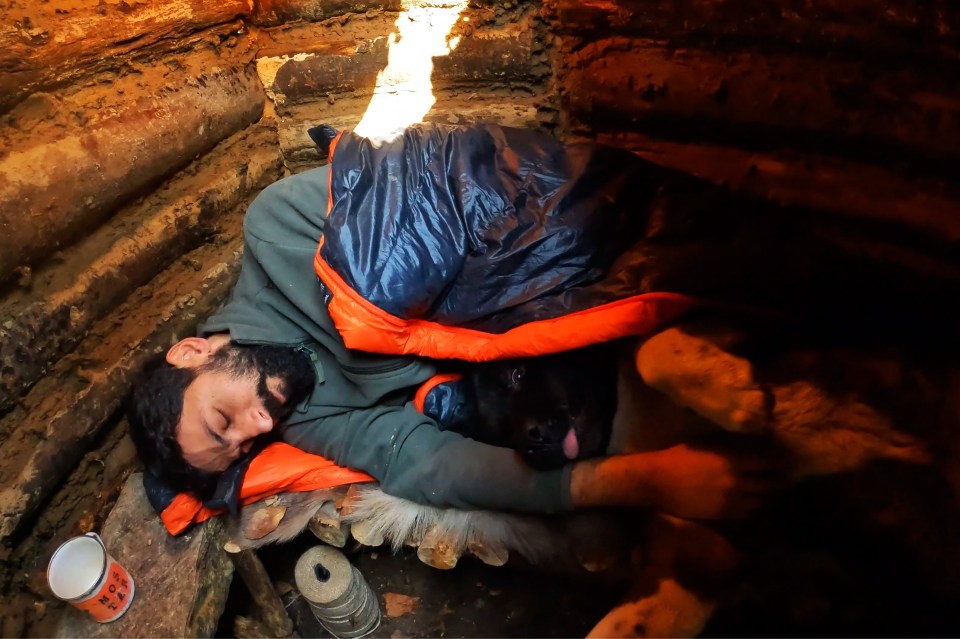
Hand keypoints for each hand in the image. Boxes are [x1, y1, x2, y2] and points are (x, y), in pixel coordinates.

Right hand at [641, 444, 777, 518]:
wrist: (657, 481)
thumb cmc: (678, 456)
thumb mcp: (705, 443)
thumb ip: (728, 446)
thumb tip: (748, 444)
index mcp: (732, 460)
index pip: (767, 462)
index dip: (777, 461)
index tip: (783, 459)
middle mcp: (737, 481)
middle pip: (769, 484)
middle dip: (777, 480)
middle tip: (780, 477)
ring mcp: (731, 500)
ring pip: (761, 501)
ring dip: (767, 496)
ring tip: (769, 492)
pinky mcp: (722, 514)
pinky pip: (747, 512)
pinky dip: (753, 507)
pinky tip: (752, 503)